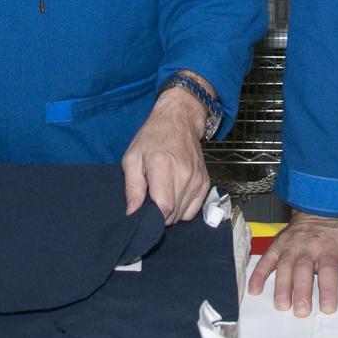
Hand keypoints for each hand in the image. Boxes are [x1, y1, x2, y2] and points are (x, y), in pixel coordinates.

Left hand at [121, 77, 210, 224]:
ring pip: (183, 215)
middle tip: (150, 201)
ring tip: (162, 195)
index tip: (144, 210)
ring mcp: (197, 179)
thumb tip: (132, 212)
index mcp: (164, 166)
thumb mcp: (132, 158)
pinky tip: (174, 196)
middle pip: (173, 214)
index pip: (164, 206)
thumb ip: (132, 187)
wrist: (180, 121)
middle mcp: (185, 174)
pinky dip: (183, 209)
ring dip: (171, 213)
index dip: (152, 216)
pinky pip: (194, 210)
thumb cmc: (152, 138)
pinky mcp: (205, 183)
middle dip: (159, 215)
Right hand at [246, 212, 337, 315]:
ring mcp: (290, 248)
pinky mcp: (277, 247)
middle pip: (303, 270)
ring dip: (281, 286)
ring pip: (284, 267)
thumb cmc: (337, 234)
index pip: (328, 270)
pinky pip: (266, 260)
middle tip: (302, 310)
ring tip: (281, 305)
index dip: (327, 289)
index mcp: (329, 250)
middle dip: (301, 291)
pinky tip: (255, 289)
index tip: (327, 307)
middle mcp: (308, 249)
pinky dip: (259, 274)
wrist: (317, 210)